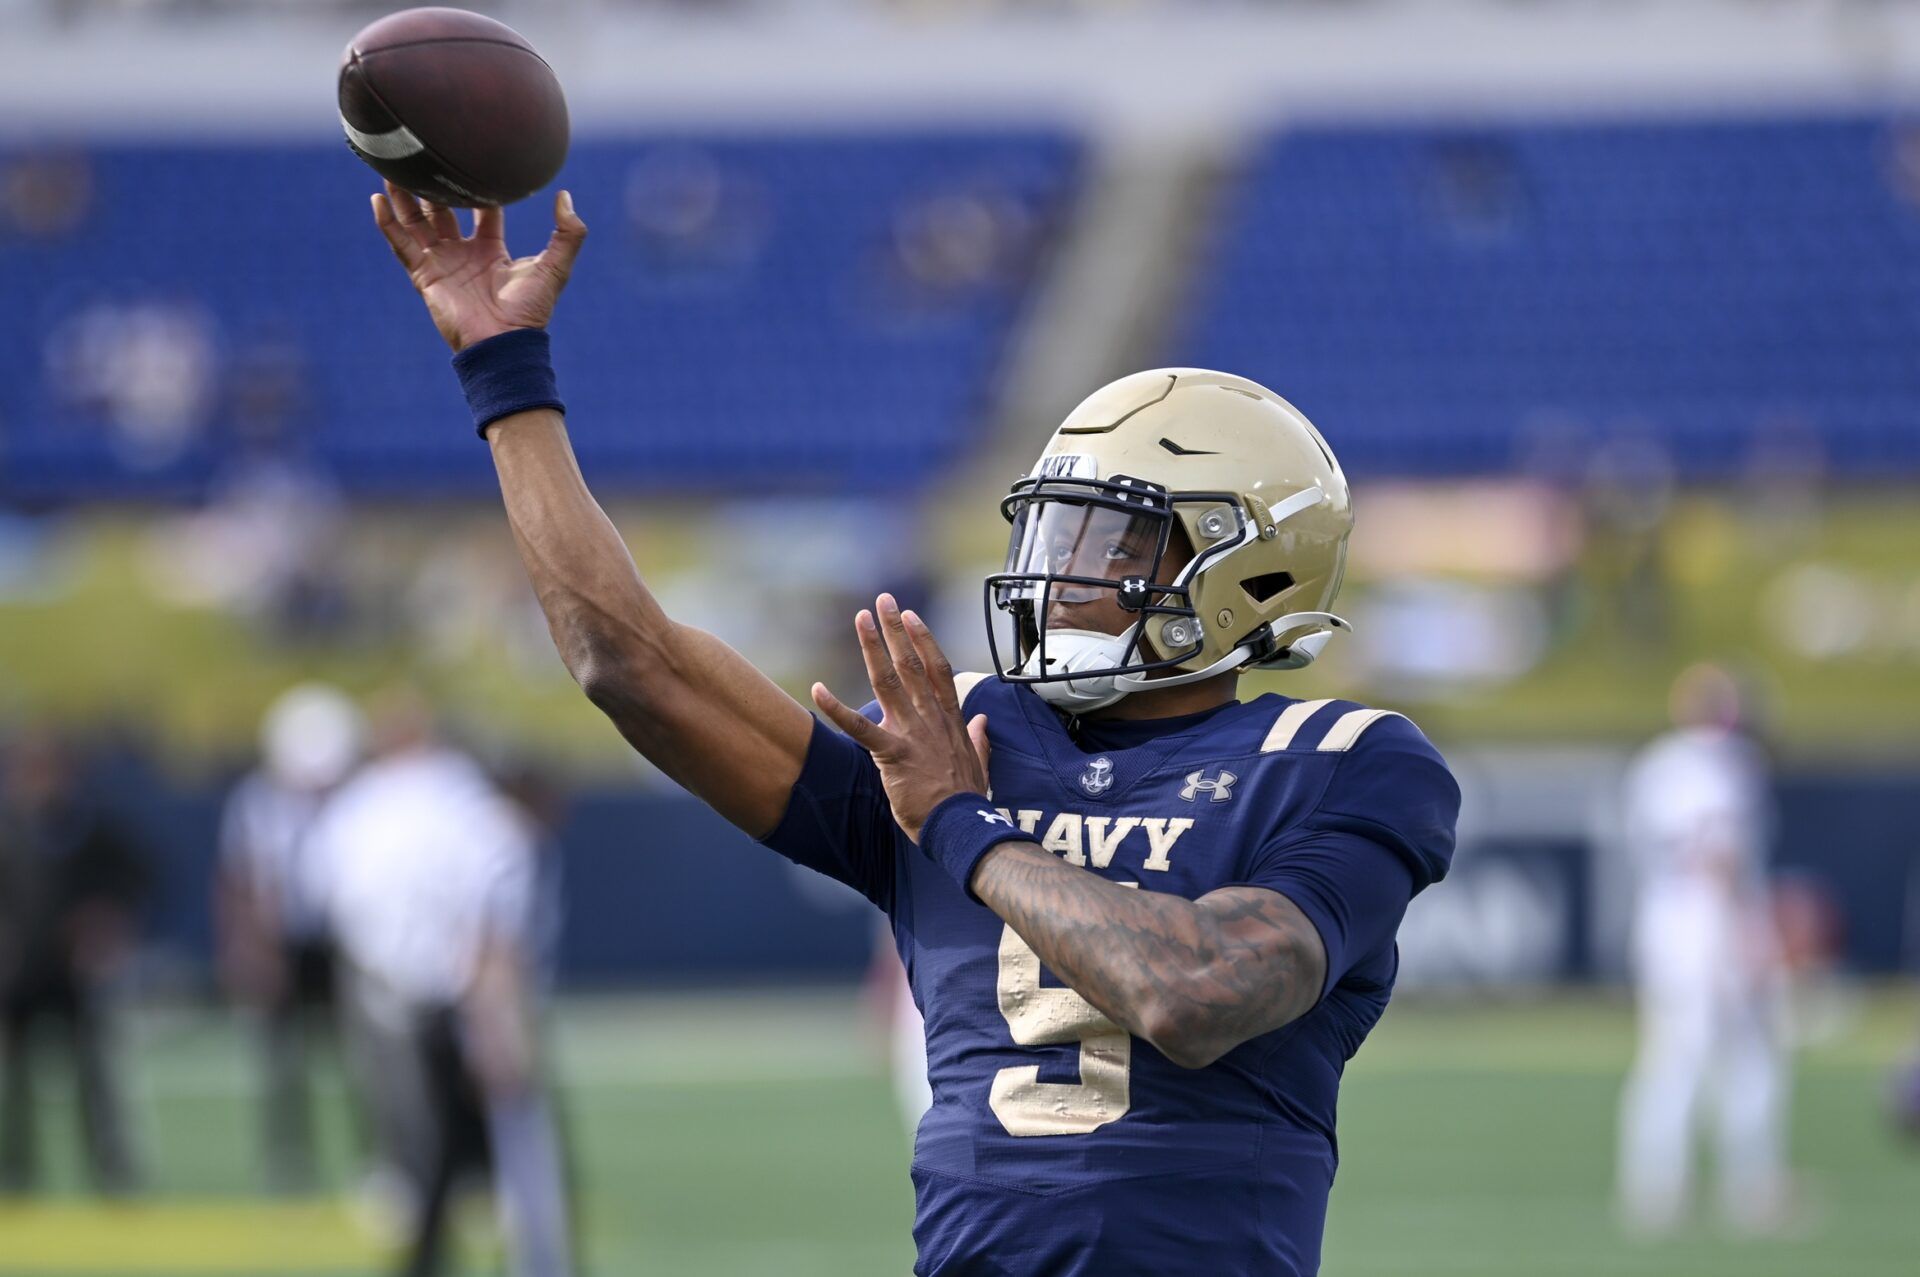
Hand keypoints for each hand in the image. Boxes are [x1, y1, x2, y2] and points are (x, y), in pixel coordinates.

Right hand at [371, 181, 586, 351]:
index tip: (473, 160)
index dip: (478, 188)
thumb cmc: (531, 309)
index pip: (482, 211)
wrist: (504, 341)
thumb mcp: (555, 266)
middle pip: (442, 212)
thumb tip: (565, 196)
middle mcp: (463, 253)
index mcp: (491, 250)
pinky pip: (401, 244)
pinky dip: (388, 223)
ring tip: (393, 167)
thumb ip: (569, 234)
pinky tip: (377, 198)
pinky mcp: (423, 275)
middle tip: (425, 156)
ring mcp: (441, 263)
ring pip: (416, 222)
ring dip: (404, 197)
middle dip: (433, 187)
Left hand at [812, 593, 990, 843]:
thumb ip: (979, 739)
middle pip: (910, 664)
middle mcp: (930, 718)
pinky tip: (817, 689)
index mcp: (950, 719)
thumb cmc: (966, 799)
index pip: (937, 669)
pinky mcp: (891, 753)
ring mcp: (911, 732)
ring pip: (888, 681)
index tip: (911, 616)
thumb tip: (981, 722)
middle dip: (895, 629)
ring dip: (873, 647)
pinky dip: (836, 708)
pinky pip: (859, 727)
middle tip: (883, 600)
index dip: (924, 639)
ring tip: (860, 619)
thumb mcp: (980, 763)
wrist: (960, 824)